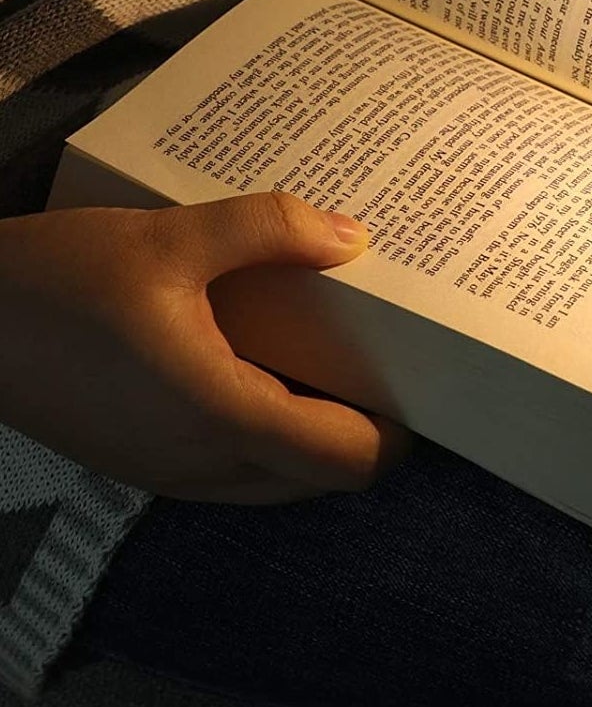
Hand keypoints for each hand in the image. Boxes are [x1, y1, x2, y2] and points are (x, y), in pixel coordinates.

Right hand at [0, 194, 410, 502]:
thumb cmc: (57, 282)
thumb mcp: (170, 238)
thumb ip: (269, 228)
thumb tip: (355, 235)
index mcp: (223, 416)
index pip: (347, 461)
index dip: (397, 434)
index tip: (420, 379)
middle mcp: (204, 464)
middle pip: (322, 476)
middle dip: (366, 428)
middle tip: (387, 357)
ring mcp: (171, 472)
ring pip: (280, 478)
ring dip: (318, 431)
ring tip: (334, 354)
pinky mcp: (147, 462)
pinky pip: (237, 467)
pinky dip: (272, 430)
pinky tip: (267, 363)